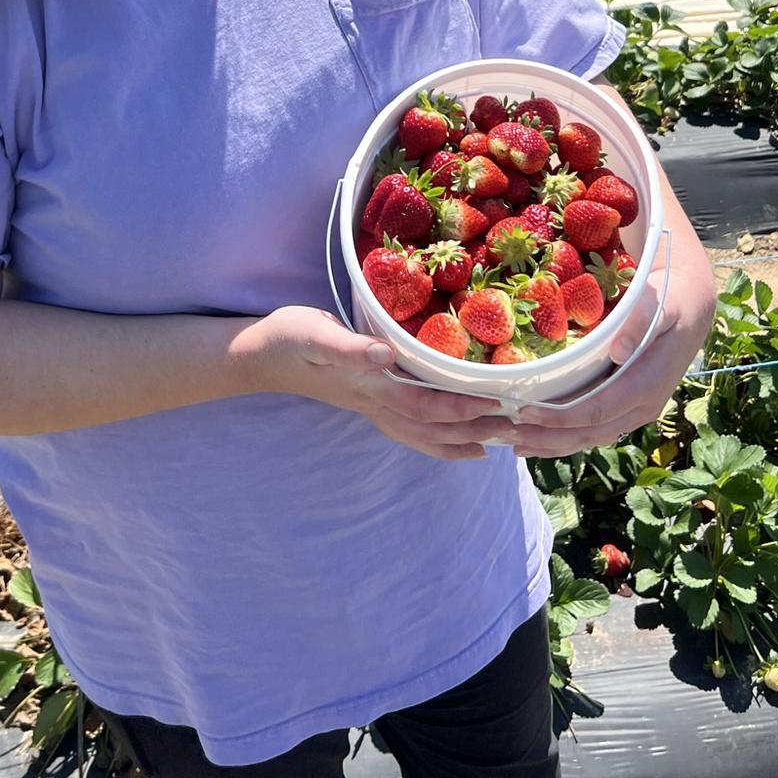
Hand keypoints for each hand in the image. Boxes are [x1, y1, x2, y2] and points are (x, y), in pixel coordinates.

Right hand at [236, 304, 528, 461]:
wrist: (259, 356)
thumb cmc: (288, 338)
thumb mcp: (314, 334)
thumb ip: (349, 347)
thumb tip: (386, 354)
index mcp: (369, 385)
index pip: (424, 404)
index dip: (461, 406)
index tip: (498, 402)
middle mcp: (375, 403)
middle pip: (433, 427)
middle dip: (475, 428)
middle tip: (518, 428)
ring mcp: (372, 407)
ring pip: (425, 435)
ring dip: (464, 439)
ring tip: (501, 441)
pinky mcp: (368, 401)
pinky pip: (412, 431)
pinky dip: (440, 442)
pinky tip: (460, 443)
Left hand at [509, 173, 718, 459]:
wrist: (693, 293)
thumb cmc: (670, 289)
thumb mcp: (662, 294)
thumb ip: (641, 317)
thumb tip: (619, 350)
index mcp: (654, 378)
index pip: (603, 408)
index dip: (563, 417)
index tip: (525, 412)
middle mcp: (646, 401)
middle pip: (592, 431)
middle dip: (547, 437)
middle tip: (501, 432)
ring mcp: (636, 406)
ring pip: (591, 436)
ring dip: (549, 443)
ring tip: (507, 440)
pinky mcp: (627, 403)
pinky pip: (594, 426)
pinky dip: (561, 435)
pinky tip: (531, 435)